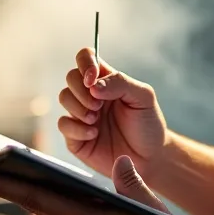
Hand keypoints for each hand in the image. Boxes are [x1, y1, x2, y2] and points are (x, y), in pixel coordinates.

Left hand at [0, 155, 169, 214]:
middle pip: (36, 205)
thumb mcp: (147, 204)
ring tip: (8, 176)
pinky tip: (46, 193)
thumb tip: (121, 161)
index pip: (37, 199)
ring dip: (30, 196)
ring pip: (48, 213)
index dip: (5, 187)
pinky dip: (50, 206)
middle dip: (8, 188)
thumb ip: (130, 182)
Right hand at [59, 48, 168, 175]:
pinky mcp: (76, 136)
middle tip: (99, 105)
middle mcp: (91, 94)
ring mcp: (81, 114)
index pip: (86, 57)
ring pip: (63, 97)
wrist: (150, 157)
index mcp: (106, 80)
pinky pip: (63, 124)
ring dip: (79, 108)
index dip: (85, 64)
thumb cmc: (148, 124)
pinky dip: (77, 128)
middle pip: (71, 77)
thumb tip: (94, 85)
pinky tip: (94, 134)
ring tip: (96, 120)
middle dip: (82, 90)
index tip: (92, 80)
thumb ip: (121, 83)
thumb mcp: (143, 98)